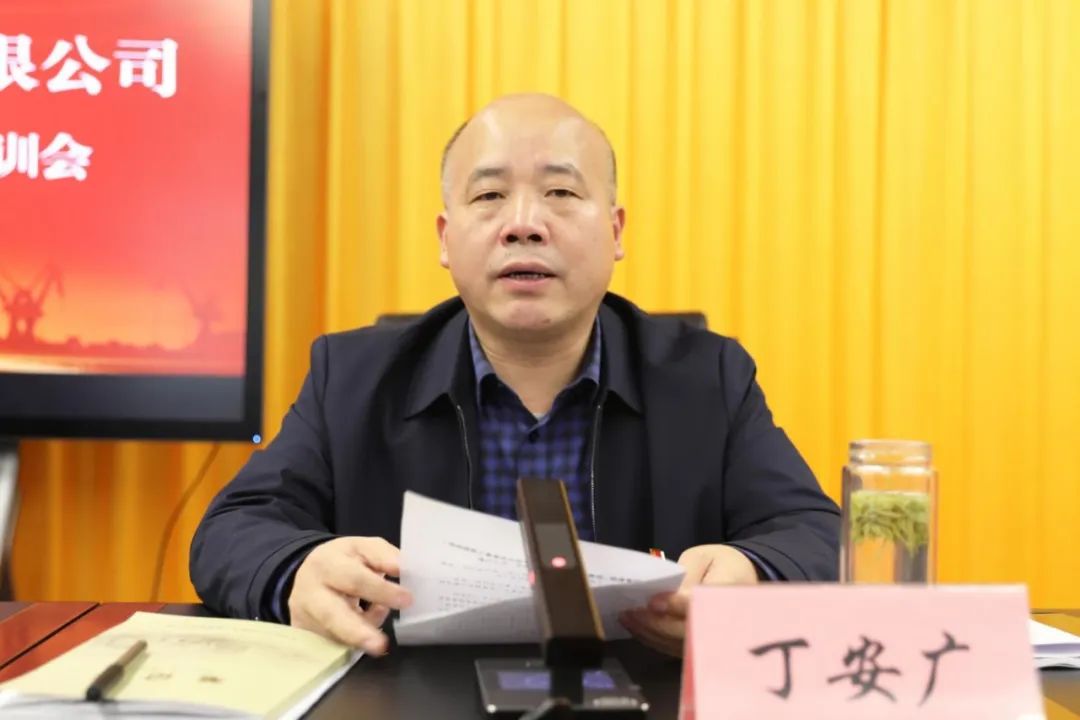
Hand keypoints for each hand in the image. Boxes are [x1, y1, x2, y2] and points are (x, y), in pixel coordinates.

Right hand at [288, 536, 412, 655]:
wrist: (307, 572)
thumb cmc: (342, 560)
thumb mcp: (362, 548)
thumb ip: (384, 556)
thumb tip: (404, 569)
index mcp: (327, 563)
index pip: (354, 579)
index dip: (381, 590)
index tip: (406, 600)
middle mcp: (311, 592)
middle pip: (332, 615)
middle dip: (358, 631)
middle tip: (381, 645)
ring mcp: (305, 617)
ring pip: (332, 635)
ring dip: (359, 640)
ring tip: (379, 644)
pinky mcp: (306, 634)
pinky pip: (333, 643)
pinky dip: (354, 642)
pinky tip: (366, 634)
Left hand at [618, 544, 757, 656]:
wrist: (743, 577)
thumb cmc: (721, 563)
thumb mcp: (703, 557)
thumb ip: (686, 575)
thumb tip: (663, 598)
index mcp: (728, 593)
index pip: (702, 606)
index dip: (676, 606)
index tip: (652, 602)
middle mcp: (724, 622)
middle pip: (687, 631)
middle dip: (655, 623)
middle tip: (629, 611)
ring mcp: (713, 638)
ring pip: (678, 644)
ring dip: (650, 632)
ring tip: (626, 618)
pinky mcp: (702, 646)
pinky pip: (676, 648)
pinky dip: (654, 639)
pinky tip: (636, 627)